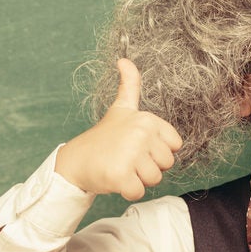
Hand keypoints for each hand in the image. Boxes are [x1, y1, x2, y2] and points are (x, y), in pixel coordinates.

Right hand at [56, 58, 182, 199]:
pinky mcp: (120, 175)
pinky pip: (139, 192)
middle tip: (127, 158)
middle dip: (148, 167)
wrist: (75, 161)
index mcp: (147, 119)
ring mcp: (131, 154)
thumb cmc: (104, 138)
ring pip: (155, 179)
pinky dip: (127, 191)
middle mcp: (141, 133)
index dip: (158, 151)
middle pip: (166, 164)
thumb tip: (124, 59)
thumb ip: (130, 85)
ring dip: (138, 180)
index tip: (138, 146)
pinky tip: (115, 179)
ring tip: (121, 167)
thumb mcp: (121, 109)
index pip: (175, 146)